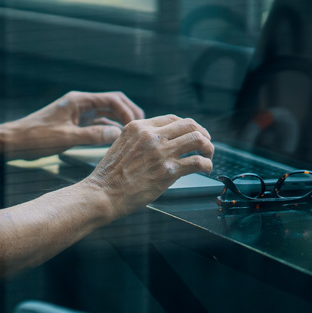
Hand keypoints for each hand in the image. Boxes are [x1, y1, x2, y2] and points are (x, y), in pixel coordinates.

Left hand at [0, 91, 144, 159]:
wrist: (13, 141)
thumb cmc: (35, 138)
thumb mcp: (66, 138)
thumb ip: (92, 136)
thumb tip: (118, 135)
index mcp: (78, 101)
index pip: (112, 99)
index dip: (128, 110)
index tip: (138, 125)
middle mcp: (80, 103)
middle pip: (112, 103)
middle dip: (128, 113)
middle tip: (141, 127)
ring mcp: (77, 112)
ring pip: (105, 112)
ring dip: (119, 120)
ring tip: (133, 134)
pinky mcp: (73, 122)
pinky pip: (96, 122)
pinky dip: (107, 128)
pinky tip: (115, 139)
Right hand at [84, 115, 213, 217]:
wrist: (103, 194)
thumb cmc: (110, 176)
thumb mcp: (121, 145)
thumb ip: (140, 140)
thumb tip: (161, 143)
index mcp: (138, 127)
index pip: (172, 119)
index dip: (187, 126)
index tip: (193, 133)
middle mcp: (151, 135)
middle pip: (189, 124)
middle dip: (202, 133)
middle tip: (206, 144)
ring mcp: (161, 152)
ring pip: (197, 139)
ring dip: (208, 147)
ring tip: (208, 156)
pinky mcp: (168, 171)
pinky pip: (197, 162)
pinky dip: (207, 164)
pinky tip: (206, 169)